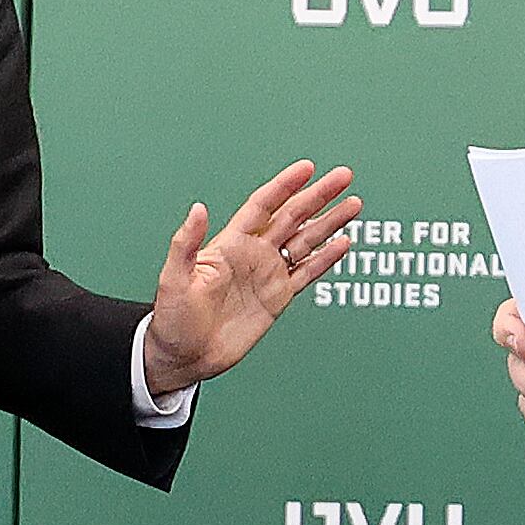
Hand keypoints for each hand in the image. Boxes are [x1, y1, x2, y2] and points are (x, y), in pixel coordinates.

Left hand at [143, 161, 360, 395]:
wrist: (186, 356)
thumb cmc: (172, 319)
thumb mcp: (174, 279)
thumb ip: (186, 243)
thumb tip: (198, 209)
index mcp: (230, 244)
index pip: (263, 205)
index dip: (285, 186)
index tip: (306, 168)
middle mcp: (253, 254)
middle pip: (293, 216)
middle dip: (318, 195)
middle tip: (343, 176)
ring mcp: (268, 274)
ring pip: (306, 241)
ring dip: (329, 222)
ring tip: (352, 204)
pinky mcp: (278, 298)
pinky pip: (307, 273)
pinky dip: (326, 258)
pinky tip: (342, 243)